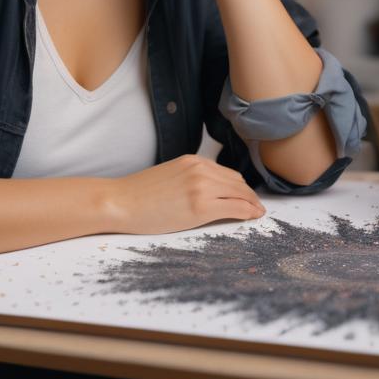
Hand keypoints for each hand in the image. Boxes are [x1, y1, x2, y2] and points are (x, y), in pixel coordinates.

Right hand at [105, 154, 265, 234]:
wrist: (121, 202)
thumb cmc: (140, 194)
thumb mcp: (170, 176)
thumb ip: (191, 178)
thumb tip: (210, 191)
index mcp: (193, 161)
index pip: (227, 173)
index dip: (241, 187)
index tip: (248, 197)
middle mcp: (200, 169)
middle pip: (238, 183)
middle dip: (250, 196)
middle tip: (257, 207)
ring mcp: (201, 187)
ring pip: (240, 194)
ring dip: (252, 204)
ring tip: (257, 213)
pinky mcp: (201, 207)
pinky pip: (234, 208)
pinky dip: (248, 212)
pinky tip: (253, 217)